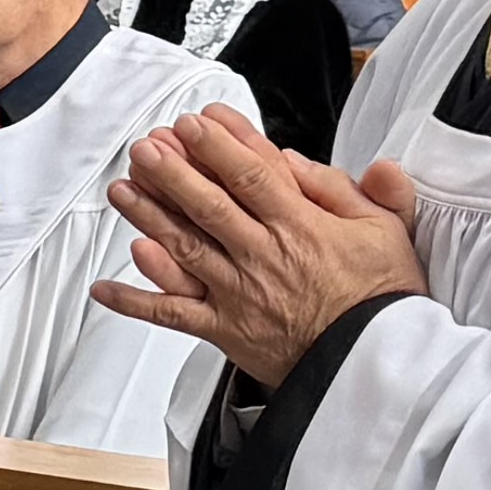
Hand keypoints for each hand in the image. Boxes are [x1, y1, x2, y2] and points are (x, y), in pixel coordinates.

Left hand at [95, 114, 426, 384]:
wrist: (374, 366)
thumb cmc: (380, 297)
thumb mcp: (386, 230)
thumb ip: (351, 189)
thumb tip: (306, 158)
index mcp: (301, 228)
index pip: (253, 177)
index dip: (220, 147)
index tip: (194, 123)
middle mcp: (264, 257)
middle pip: (209, 206)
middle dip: (173, 172)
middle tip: (145, 146)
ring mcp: (239, 294)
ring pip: (185, 248)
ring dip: (148, 217)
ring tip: (121, 189)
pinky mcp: (225, 330)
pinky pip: (173, 315)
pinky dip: (136, 301)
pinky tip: (104, 287)